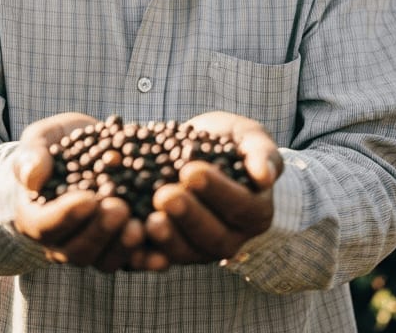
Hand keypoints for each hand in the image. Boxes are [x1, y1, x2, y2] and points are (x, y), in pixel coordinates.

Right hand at [11, 112, 144, 272]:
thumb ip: (32, 156)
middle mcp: (61, 242)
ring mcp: (91, 248)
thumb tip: (32, 178)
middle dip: (100, 231)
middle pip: (77, 249)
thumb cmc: (54, 148)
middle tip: (119, 209)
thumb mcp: (39, 141)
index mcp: (35, 218)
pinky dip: (147, 259)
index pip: (46, 225)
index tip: (88, 199)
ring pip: (104, 260)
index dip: (66, 216)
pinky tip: (164, 253)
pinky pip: (131, 262)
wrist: (80, 156)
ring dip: (123, 248)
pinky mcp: (119, 247)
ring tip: (141, 227)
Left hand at [138, 111, 281, 269]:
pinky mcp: (173, 251)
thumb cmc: (230, 142)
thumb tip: (265, 176)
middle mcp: (232, 237)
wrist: (200, 151)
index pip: (241, 206)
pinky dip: (145, 254)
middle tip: (164, 195)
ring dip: (167, 239)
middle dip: (188, 217)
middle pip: (214, 237)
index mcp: (255, 212)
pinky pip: (160, 258)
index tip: (192, 171)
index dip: (218, 192)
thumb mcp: (249, 136)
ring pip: (187, 253)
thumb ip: (261, 152)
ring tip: (147, 220)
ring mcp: (201, 248)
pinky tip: (130, 239)